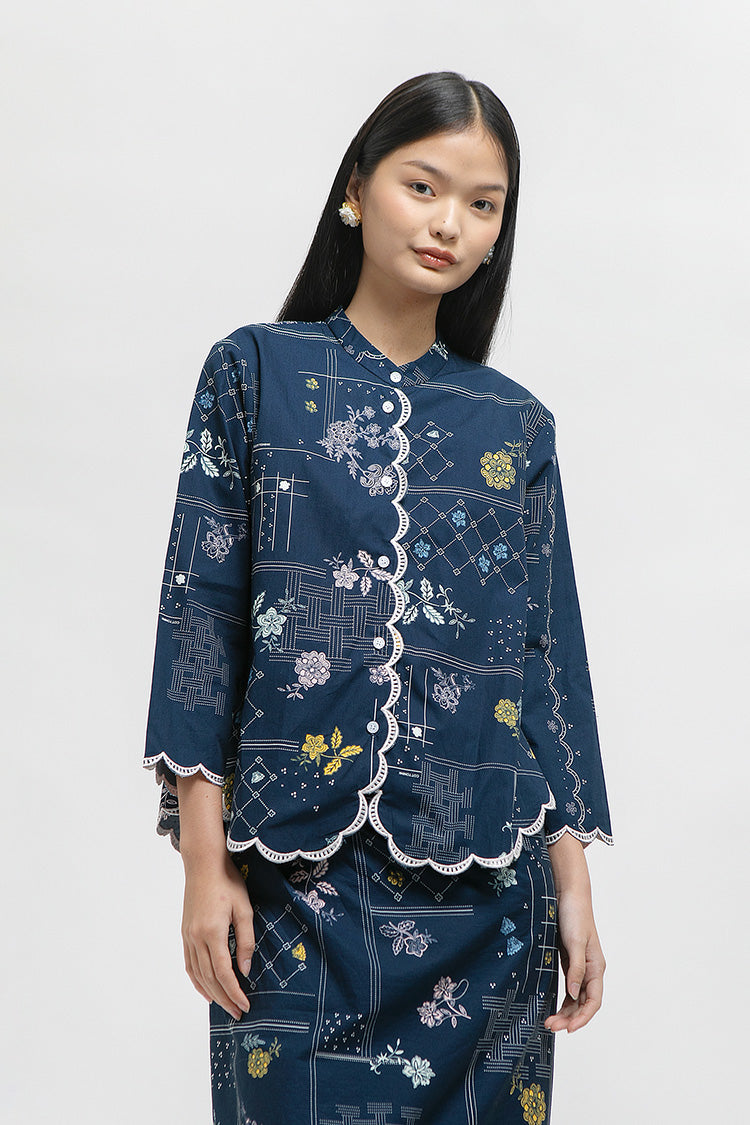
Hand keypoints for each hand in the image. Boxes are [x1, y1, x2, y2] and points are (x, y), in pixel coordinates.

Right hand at [180, 852, 255, 1019]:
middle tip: (239, 1013)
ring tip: (226, 1006)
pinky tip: (206, 990)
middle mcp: (196, 938)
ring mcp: (188, 936)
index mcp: (213, 932)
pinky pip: (189, 964)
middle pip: (210, 978)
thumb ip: (246, 940)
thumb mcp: (245, 909)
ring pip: (198, 974)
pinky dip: (197, 981)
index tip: (246, 1005)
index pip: (224, 972)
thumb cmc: (228, 881)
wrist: (204, 864)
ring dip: (212, 993)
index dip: (235, 992)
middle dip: (225, 998)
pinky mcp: (185, 933)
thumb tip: (246, 968)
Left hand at [545, 886, 605, 1032]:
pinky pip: (568, 987)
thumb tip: (572, 993)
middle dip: (570, 1018)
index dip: (583, 1017)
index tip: (568, 1028)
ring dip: (565, 1011)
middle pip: (583, 1003)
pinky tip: (552, 1006)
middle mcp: (590, 969)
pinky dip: (562, 1000)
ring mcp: (579, 966)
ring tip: (549, 1021)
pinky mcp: (569, 961)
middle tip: (550, 1026)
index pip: (593, 1000)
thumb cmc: (575, 915)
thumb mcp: (575, 942)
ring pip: (575, 998)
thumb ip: (575, 968)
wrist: (567, 894)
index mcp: (596, 967)